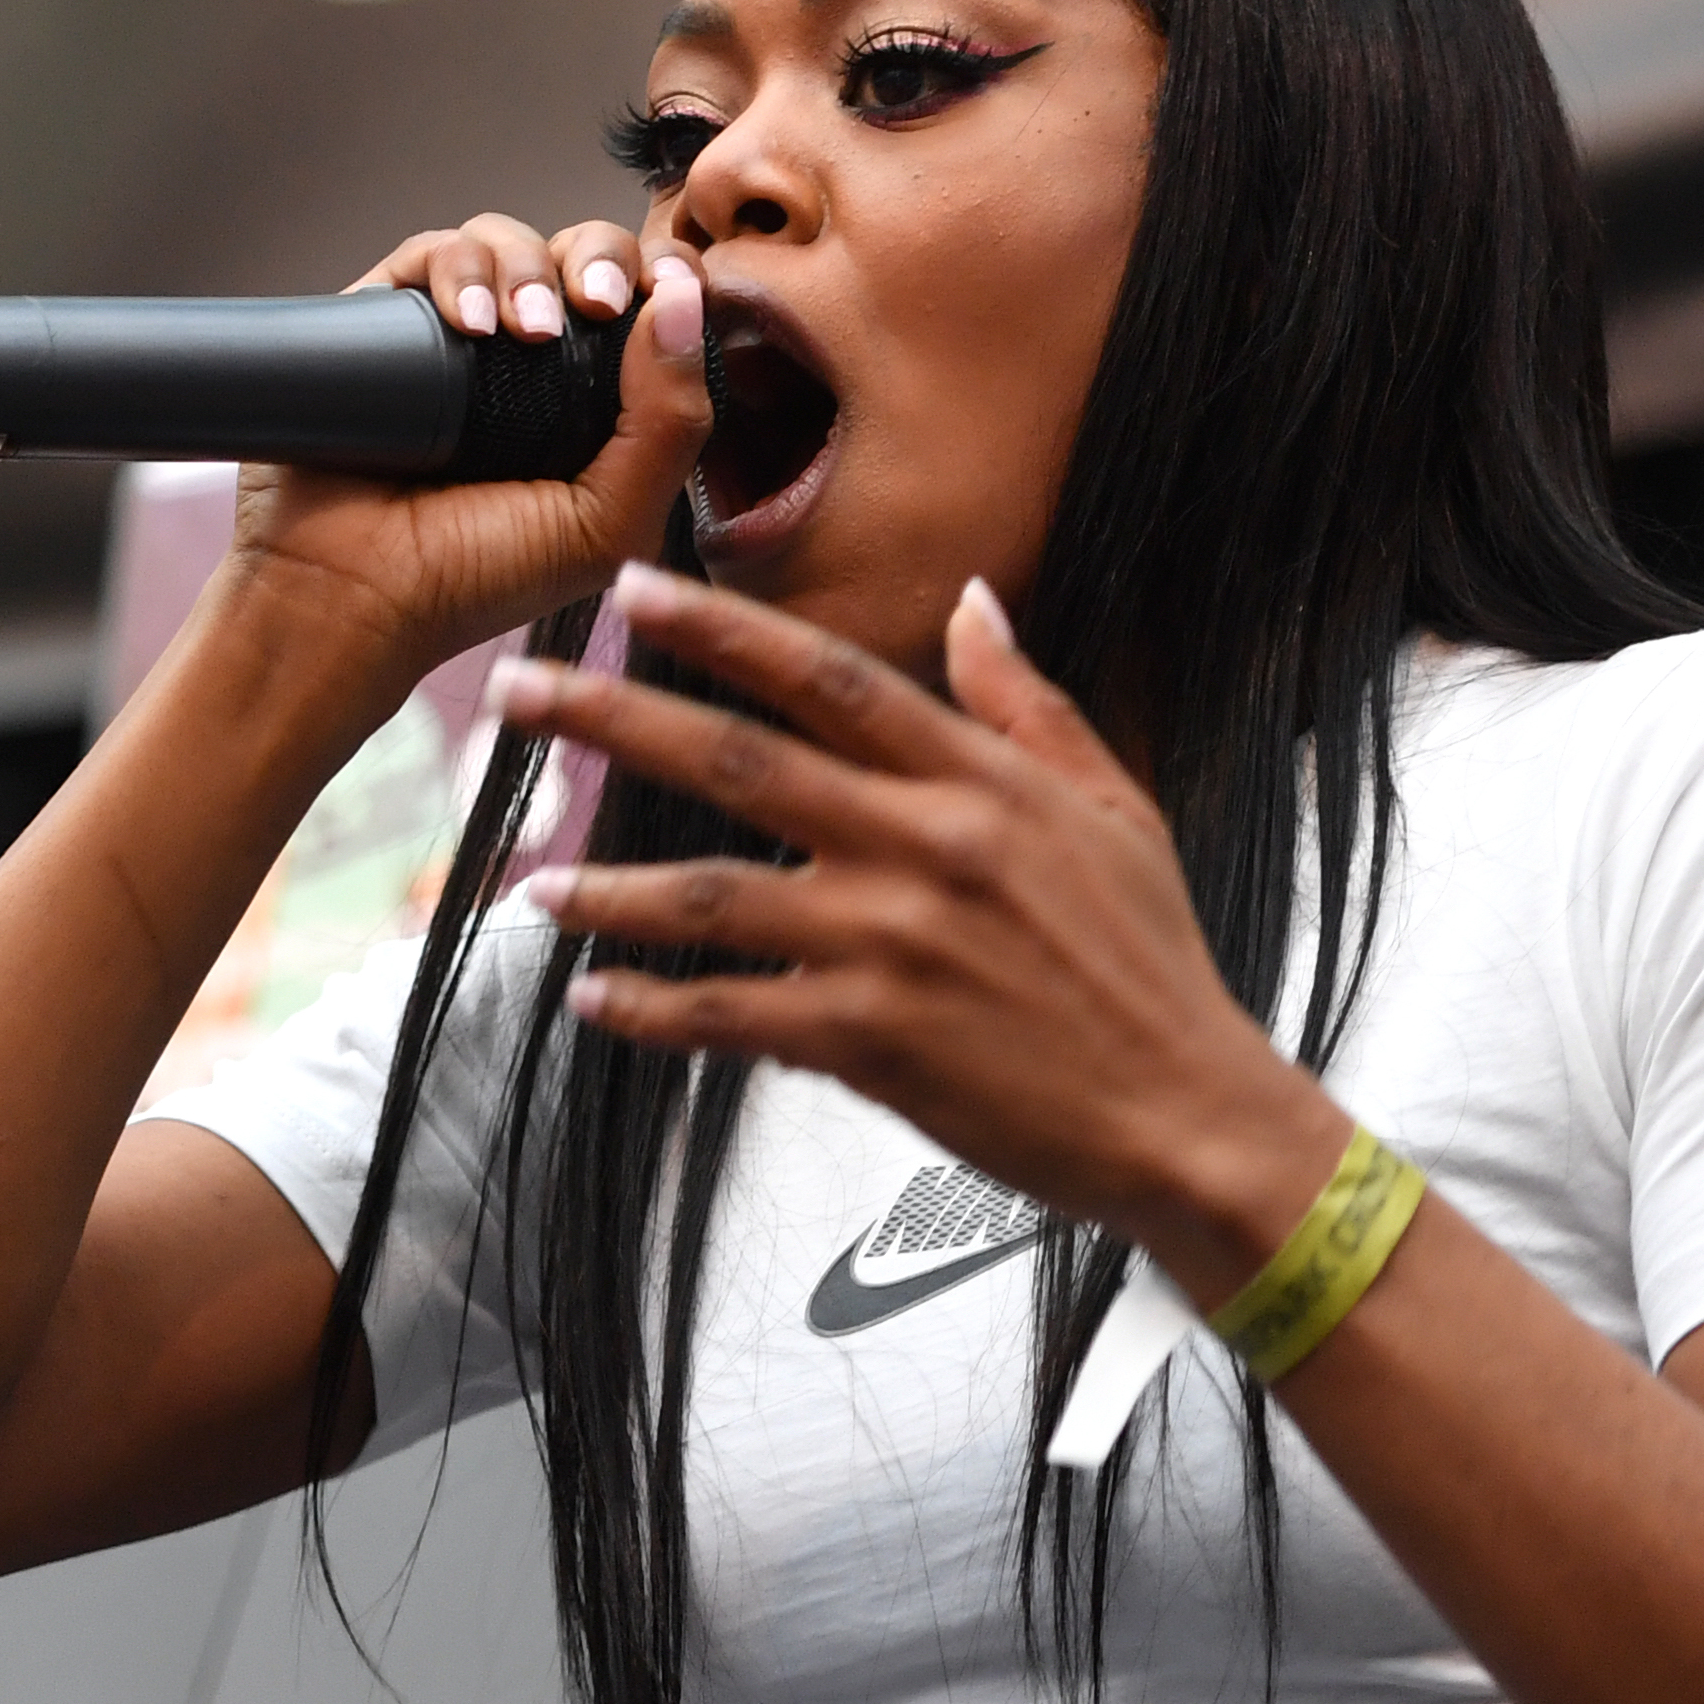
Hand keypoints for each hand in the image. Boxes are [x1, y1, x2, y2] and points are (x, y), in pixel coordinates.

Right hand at [220, 216, 711, 693]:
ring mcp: (458, 336)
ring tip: (517, 331)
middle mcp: (530, 360)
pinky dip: (457, 269)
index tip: (664, 292)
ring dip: (525, 268)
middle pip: (584, 252)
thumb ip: (670, 424)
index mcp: (598, 403)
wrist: (351, 594)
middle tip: (596, 303)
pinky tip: (468, 323)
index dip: (664, 281)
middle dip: (599, 259)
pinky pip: (431, 252)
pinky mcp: (388, 319)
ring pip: (509, 242)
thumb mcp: (609, 523)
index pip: (650, 305)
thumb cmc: (476, 578)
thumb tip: (686, 301)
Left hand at [489, 566, 1343, 1283]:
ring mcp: (891, 948)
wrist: (1187, 1115)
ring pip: (713, 898)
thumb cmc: (1150, 962)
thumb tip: (973, 600)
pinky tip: (594, 998)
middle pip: (739, 764)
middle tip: (517, 692)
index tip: (630, 588)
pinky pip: (731, 1016)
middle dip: (614, 718)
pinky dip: (654, 1008)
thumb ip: (1026, 702)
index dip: (720, 628)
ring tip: (527, 879)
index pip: (826, 677)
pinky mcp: (872, 1045)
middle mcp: (924, 848)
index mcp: (978, 780)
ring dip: (608, 888)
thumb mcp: (1111, 808)